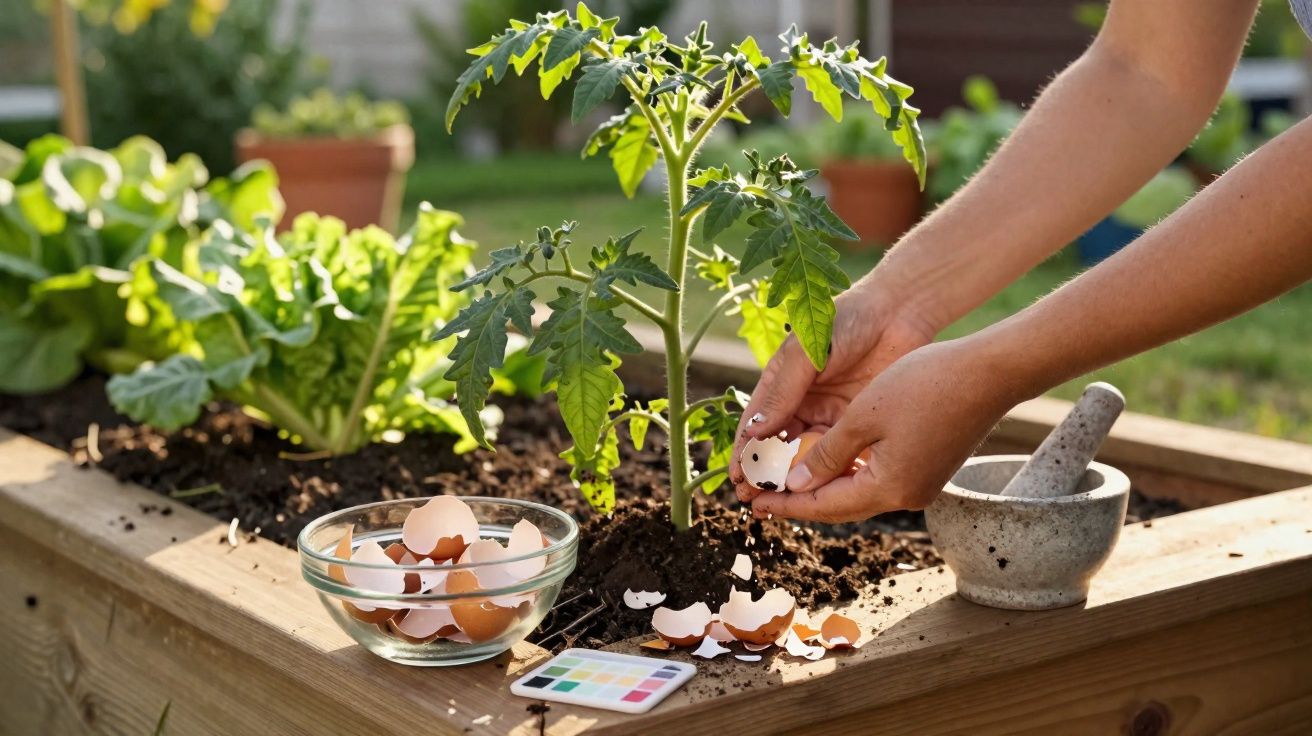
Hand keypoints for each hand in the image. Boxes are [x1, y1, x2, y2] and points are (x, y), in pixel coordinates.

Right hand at [729, 284, 935, 503]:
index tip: (737, 479)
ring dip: (796, 481)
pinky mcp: (860, 423)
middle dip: (766, 475)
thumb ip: (783, 392)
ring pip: (809, 457)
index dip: (744, 452)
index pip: (756, 424)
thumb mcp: (807, 352)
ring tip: (784, 505)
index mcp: (781, 384)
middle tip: (754, 502)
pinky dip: (831, 474)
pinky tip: (824, 493)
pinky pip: (841, 454)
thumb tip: (755, 433)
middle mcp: (803, 404)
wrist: (899, 311)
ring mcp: (832, 415)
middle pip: (779, 448)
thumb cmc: (846, 320)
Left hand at [749, 338, 1026, 522]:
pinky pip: (878, 480)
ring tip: (785, 481)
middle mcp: (906, 496)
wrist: (989, 372)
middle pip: (840, 507)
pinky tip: (825, 464)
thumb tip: (795, 485)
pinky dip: (847, 474)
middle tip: (761, 498)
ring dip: (823, 487)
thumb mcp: (862, 417)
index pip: (823, 506)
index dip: (786, 504)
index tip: (753, 504)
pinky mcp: (930, 470)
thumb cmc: (925, 385)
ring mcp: (921, 485)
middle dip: (800, 501)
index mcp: (888, 488)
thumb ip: (825, 455)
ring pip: (858, 493)